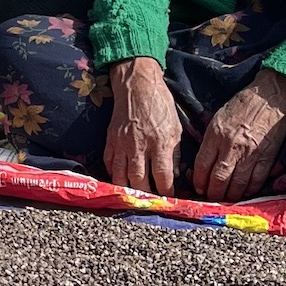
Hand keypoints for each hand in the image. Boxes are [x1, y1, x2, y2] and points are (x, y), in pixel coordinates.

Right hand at [104, 59, 183, 196]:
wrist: (137, 85)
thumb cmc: (160, 104)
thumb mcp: (176, 127)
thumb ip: (175, 152)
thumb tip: (174, 174)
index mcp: (160, 142)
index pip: (162, 176)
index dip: (166, 191)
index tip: (169, 197)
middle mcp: (140, 146)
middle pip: (139, 181)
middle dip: (146, 194)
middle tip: (152, 200)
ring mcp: (122, 144)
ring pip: (121, 176)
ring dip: (128, 189)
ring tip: (135, 196)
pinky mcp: (110, 140)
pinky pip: (109, 163)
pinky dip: (114, 175)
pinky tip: (120, 180)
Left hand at [191, 69, 285, 201]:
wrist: (270, 98)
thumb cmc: (242, 105)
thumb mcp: (218, 118)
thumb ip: (211, 140)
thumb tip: (204, 162)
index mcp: (216, 135)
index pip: (202, 164)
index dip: (199, 180)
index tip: (199, 187)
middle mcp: (231, 147)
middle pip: (218, 178)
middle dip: (213, 193)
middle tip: (211, 198)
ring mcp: (249, 154)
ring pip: (237, 184)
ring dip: (229, 196)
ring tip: (225, 199)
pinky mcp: (266, 157)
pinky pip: (256, 180)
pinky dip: (249, 190)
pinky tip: (244, 193)